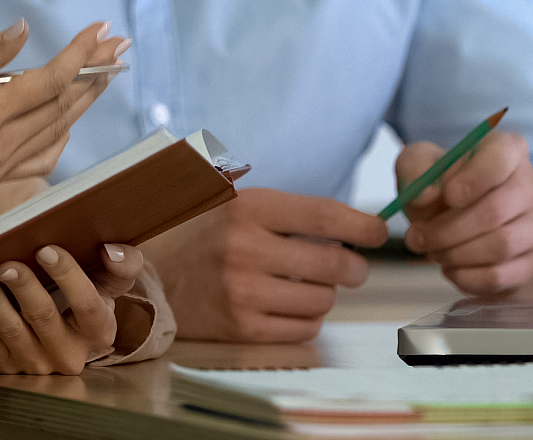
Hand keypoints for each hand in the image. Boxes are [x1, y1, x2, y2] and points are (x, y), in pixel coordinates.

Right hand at [0, 20, 126, 251]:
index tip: (101, 29)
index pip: (50, 80)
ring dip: (85, 101)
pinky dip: (62, 134)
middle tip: (118, 46)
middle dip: (95, 73)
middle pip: (63, 105)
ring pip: (58, 131)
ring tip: (104, 74)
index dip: (81, 53)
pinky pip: (43, 158)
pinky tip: (66, 118)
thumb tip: (23, 29)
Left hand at [0, 243, 146, 373]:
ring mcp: (38, 364)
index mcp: (99, 331)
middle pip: (43, 318)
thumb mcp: (113, 282)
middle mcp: (69, 354)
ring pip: (13, 334)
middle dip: (22, 288)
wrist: (70, 334)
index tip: (45, 249)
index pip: (86, 304)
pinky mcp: (10, 368)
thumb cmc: (90, 298)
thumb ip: (124, 263)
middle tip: (5, 265)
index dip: (66, 276)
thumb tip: (112, 251)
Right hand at [143, 188, 386, 341]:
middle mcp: (245, 249)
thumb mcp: (238, 202)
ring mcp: (242, 292)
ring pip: (322, 300)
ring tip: (309, 285)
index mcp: (248, 208)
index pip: (324, 215)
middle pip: (333, 262)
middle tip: (352, 266)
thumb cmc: (207, 234)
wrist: (153, 274)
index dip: (362, 225)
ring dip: (327, 293)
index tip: (379, 231)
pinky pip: (303, 329)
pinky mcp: (241, 328)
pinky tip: (292, 306)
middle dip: (354, 266)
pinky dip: (308, 319)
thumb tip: (357, 225)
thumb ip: (291, 211)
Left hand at [396, 130, 532, 297]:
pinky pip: (500, 275)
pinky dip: (467, 276)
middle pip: (497, 210)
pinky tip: (451, 268)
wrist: (472, 227)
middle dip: (448, 228)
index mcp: (508, 150)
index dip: (474, 178)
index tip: (448, 195)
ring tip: (434, 251)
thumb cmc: (446, 189)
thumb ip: (415, 167)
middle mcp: (532, 185)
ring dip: (456, 253)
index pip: (503, 156)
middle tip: (418, 237)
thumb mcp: (421, 166)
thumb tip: (425, 195)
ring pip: (501, 245)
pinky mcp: (532, 263)